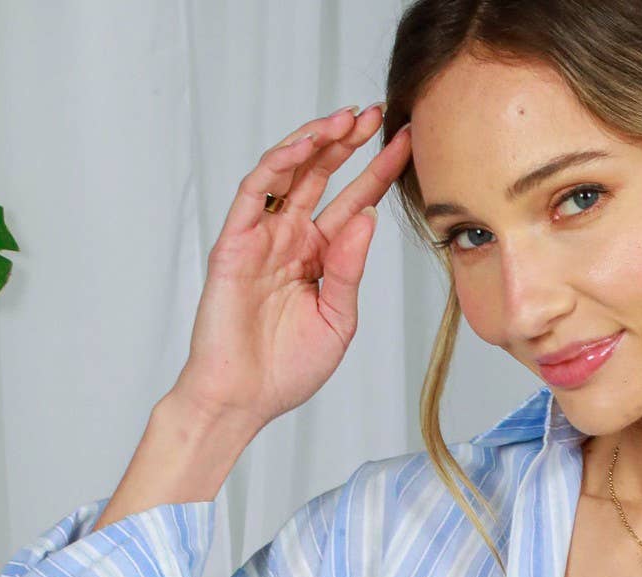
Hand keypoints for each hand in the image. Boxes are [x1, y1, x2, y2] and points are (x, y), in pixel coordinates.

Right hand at [170, 102, 412, 432]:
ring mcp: (262, 237)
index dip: (378, 172)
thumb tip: (367, 219)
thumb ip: (350, 270)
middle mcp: (291, 239)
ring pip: (288, 173)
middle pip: (321, 176)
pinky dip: (278, 164)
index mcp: (320, 258)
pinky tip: (304, 146)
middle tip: (377, 114)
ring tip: (345, 121)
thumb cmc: (286, 369)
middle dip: (348, 142)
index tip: (407, 144)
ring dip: (315, 142)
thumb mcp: (337, 320)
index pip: (353, 202)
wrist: (243, 398)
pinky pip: (255, 191)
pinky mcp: (234, 241)